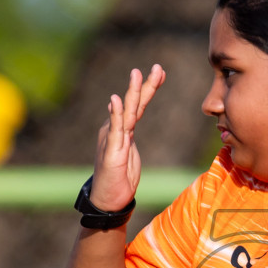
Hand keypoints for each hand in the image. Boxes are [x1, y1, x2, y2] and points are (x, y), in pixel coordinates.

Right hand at [92, 64, 165, 210]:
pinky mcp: (111, 150)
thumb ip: (128, 137)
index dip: (149, 89)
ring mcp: (113, 139)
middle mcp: (117, 130)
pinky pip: (115, 129)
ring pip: (126, 112)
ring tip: (136, 73)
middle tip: (157, 67)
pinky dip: (115, 114)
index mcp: (123, 131)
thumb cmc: (118, 179)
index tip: (160, 73)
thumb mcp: (129, 156)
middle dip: (145, 85)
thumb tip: (128, 121)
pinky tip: (115, 100)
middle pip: (134, 104)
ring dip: (132, 92)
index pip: (138, 106)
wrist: (107, 200)